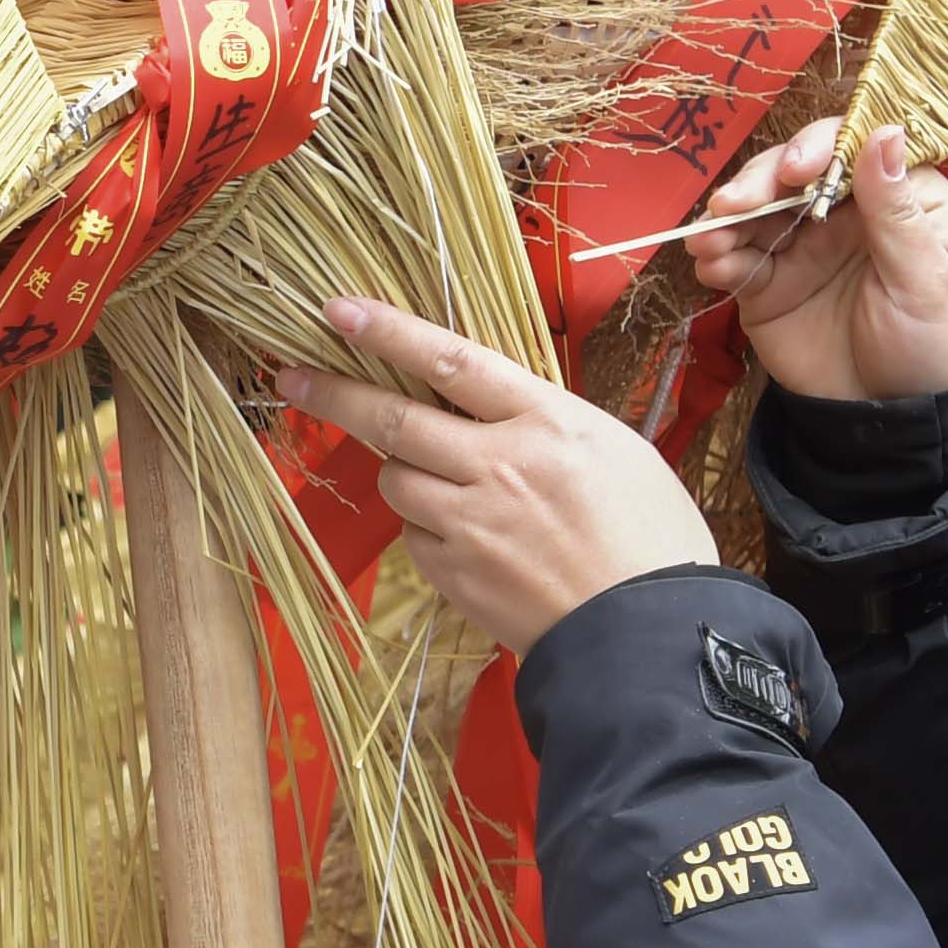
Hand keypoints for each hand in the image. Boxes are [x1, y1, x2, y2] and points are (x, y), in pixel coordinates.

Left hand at [279, 298, 715, 649]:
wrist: (649, 637)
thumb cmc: (652, 539)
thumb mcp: (616, 451)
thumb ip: (544, 423)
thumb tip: (490, 407)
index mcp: (548, 421)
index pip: (452, 359)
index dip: (387, 332)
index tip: (338, 311)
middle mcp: (501, 464)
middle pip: (395, 418)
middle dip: (334, 394)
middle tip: (294, 378)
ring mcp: (471, 522)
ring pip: (395, 479)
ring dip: (400, 471)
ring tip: (444, 483)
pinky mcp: (455, 574)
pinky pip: (415, 536)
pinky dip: (427, 529)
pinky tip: (472, 543)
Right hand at [690, 117, 947, 405]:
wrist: (891, 421)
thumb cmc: (931, 345)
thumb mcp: (927, 279)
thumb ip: (897, 210)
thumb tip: (885, 133)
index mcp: (897, 197)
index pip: (854, 146)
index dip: (818, 146)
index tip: (795, 170)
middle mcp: (845, 210)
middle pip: (793, 169)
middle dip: (759, 181)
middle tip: (733, 205)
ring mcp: (802, 244)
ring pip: (757, 208)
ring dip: (727, 216)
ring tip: (709, 238)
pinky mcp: (769, 282)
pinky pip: (736, 258)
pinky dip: (717, 256)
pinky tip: (710, 263)